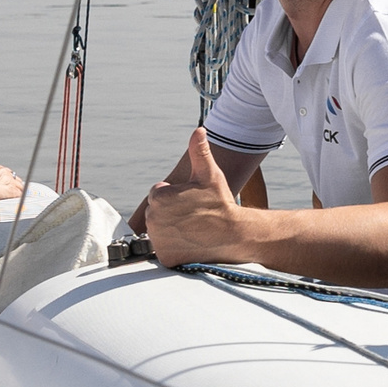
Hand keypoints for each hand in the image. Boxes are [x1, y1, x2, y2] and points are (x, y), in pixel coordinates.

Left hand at [138, 130, 242, 264]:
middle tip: (194, 215)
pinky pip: (164, 249)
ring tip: (193, 228)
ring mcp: (158, 240)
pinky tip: (190, 242)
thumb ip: (199, 151)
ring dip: (172, 229)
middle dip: (173, 212)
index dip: (177, 196)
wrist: (234, 234)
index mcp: (160, 197)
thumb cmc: (221, 203)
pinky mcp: (164, 256)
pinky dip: (174, 247)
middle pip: (158, 212)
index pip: (160, 194)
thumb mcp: (210, 174)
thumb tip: (198, 130)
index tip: (193, 201)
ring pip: (160, 230)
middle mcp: (153, 219)